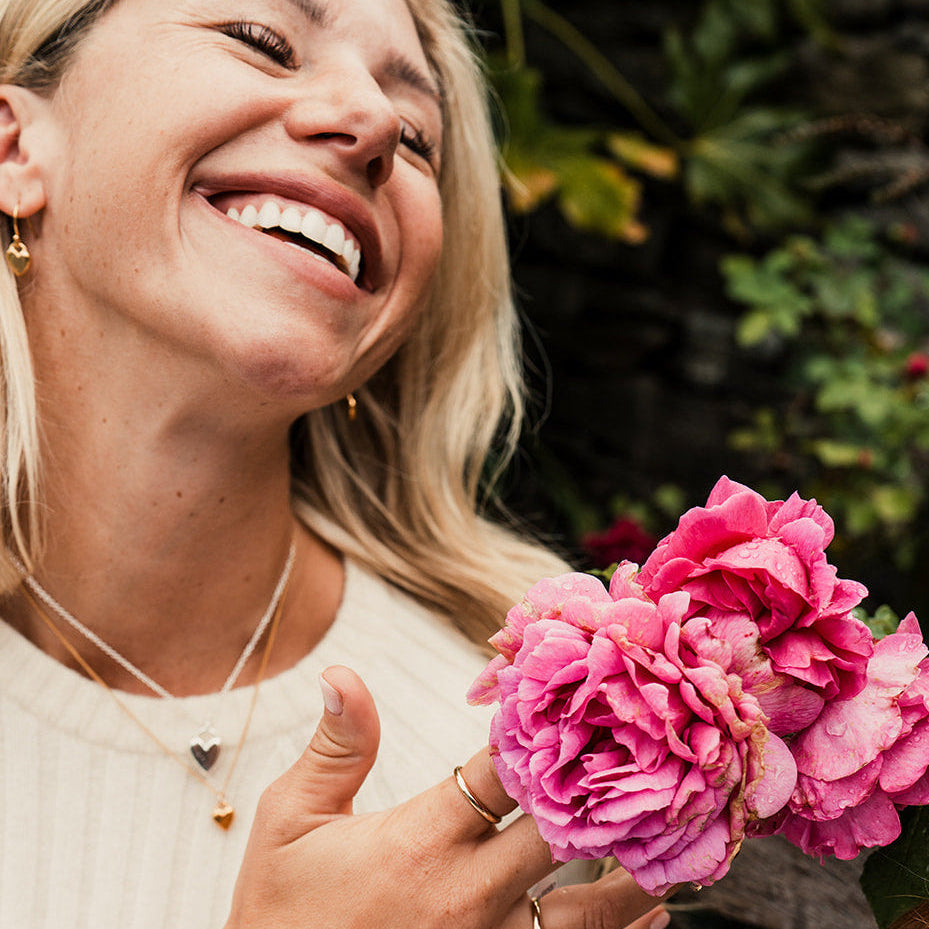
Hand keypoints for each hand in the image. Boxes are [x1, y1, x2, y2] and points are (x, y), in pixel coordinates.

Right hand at [226, 665, 671, 928]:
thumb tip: (342, 670)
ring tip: (679, 835)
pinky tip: (650, 916)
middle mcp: (467, 892)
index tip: (581, 694)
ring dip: (633, 869)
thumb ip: (334, 748)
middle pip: (561, 826)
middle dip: (603, 783)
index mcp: (421, 839)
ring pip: (585, 906)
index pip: (502, 767)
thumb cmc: (281, 913)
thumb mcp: (289, 822)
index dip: (543, 726)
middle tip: (655, 749)